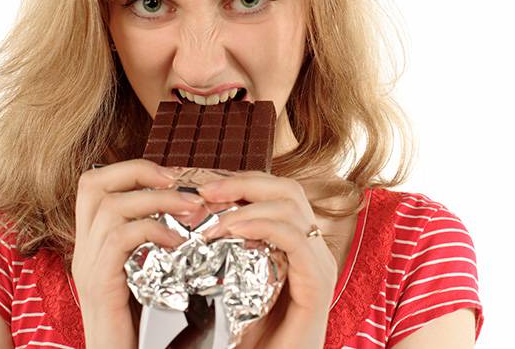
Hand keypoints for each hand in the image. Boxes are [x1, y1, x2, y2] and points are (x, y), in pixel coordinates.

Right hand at [71, 159, 206, 348]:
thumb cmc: (138, 319)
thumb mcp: (143, 269)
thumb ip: (150, 240)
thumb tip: (188, 207)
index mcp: (91, 239)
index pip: (93, 182)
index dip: (131, 170)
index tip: (170, 175)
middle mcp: (83, 246)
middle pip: (93, 183)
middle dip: (139, 172)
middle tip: (178, 181)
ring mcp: (87, 264)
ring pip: (112, 206)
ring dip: (157, 199)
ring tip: (191, 208)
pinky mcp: (99, 283)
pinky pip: (120, 239)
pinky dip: (153, 231)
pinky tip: (177, 242)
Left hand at [196, 171, 335, 347]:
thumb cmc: (252, 338)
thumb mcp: (235, 285)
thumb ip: (227, 253)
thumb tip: (195, 217)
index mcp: (298, 244)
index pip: (277, 193)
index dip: (243, 181)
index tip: (204, 186)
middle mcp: (313, 249)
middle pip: (288, 190)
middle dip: (245, 182)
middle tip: (206, 190)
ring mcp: (319, 265)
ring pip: (292, 207)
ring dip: (248, 205)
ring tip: (214, 219)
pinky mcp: (318, 284)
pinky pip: (296, 239)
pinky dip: (264, 226)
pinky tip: (235, 230)